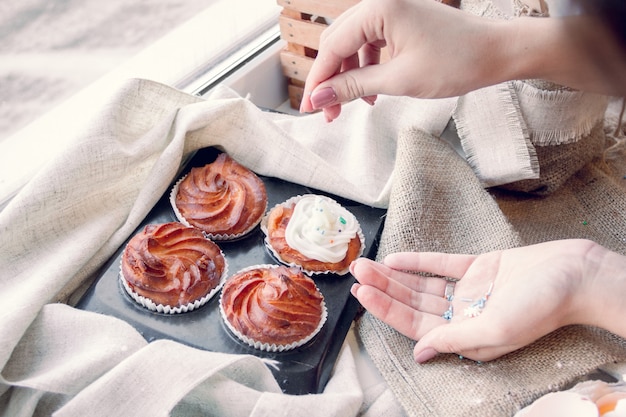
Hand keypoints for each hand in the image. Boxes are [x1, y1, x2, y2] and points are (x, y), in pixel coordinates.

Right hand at [299, 0, 508, 120]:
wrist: (496, 53)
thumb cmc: (457, 61)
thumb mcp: (398, 80)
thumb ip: (353, 86)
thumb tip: (320, 97)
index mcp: (379, 9)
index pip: (332, 47)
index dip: (318, 80)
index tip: (309, 108)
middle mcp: (380, 3)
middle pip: (338, 43)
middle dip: (330, 79)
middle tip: (327, 111)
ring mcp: (391, 10)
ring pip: (352, 45)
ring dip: (348, 76)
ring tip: (350, 105)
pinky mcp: (401, 21)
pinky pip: (370, 44)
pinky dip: (366, 68)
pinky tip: (372, 92)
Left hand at [350, 239, 610, 362]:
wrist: (575, 272)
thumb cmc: (542, 306)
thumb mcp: (496, 329)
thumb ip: (456, 338)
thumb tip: (422, 352)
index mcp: (467, 335)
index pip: (416, 325)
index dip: (387, 310)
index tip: (362, 294)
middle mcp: (464, 315)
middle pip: (414, 303)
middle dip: (384, 289)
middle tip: (356, 272)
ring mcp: (471, 290)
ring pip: (422, 284)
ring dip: (395, 275)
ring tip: (367, 264)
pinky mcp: (479, 268)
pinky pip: (442, 265)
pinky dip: (419, 262)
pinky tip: (396, 259)